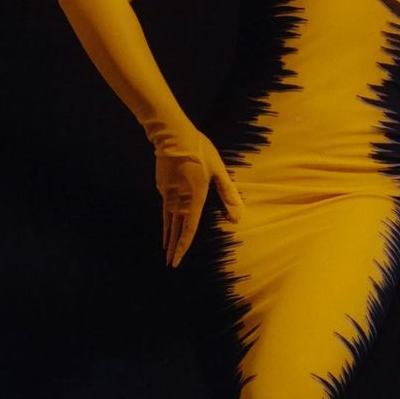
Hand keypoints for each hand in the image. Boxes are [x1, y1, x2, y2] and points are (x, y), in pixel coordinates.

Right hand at [155, 131, 243, 267]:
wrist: (172, 136)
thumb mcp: (219, 171)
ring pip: (167, 219)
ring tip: (165, 247)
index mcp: (194, 199)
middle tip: (170, 263)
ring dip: (167, 234)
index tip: (176, 260)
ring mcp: (167, 194)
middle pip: (175, 229)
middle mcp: (179, 200)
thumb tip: (238, 218)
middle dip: (173, 247)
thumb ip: (228, 194)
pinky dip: (166, 215)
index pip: (188, 229)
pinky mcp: (161, 186)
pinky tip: (167, 216)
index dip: (183, 246)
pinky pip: (165, 205)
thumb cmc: (200, 152)